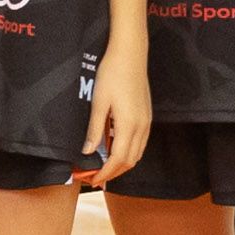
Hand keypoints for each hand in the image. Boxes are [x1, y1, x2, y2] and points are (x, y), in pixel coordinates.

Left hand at [83, 44, 154, 185]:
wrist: (130, 55)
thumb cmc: (112, 75)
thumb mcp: (98, 102)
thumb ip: (94, 129)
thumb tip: (87, 152)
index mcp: (129, 125)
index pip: (118, 160)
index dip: (106, 173)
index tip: (93, 180)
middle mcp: (141, 127)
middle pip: (130, 161)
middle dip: (113, 172)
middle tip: (95, 176)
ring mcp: (146, 122)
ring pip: (137, 153)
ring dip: (122, 164)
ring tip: (103, 166)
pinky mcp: (147, 116)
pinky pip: (140, 143)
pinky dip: (128, 152)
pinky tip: (114, 149)